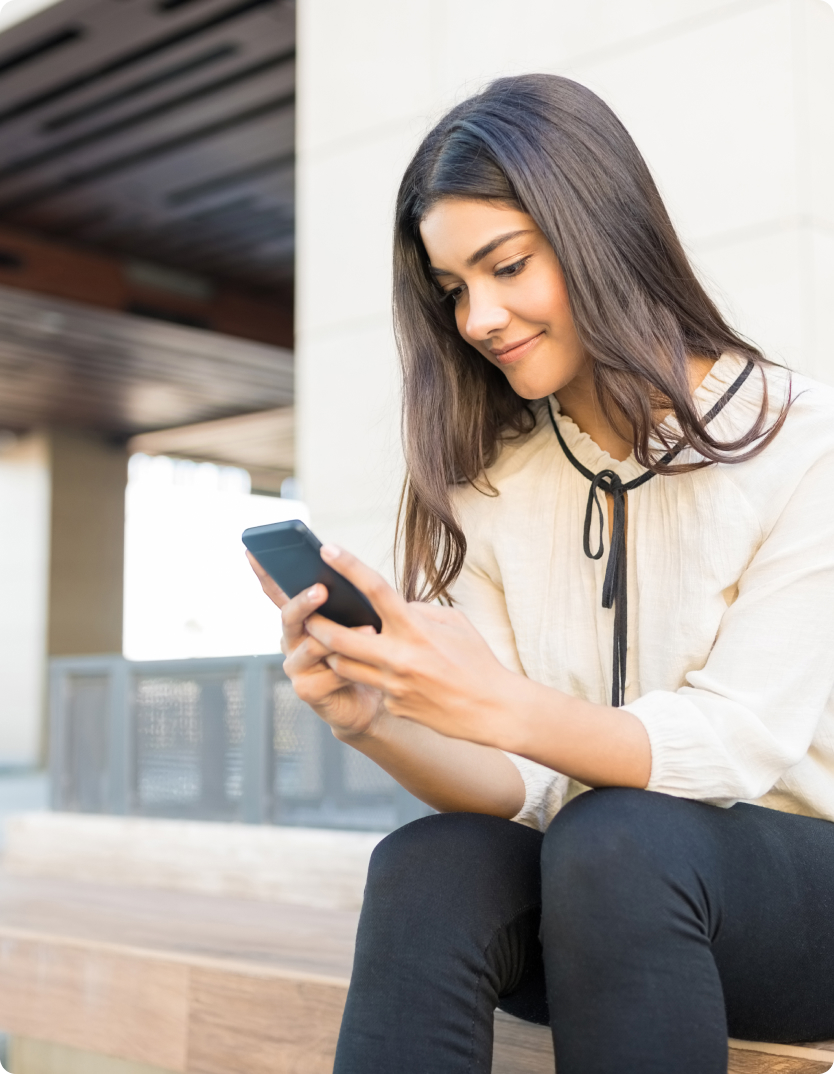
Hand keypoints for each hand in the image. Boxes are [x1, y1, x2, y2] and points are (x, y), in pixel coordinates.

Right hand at [246, 551, 383, 738]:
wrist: (365, 697)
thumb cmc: (360, 652)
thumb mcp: (352, 621)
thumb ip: (345, 601)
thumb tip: (351, 573)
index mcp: (299, 618)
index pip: (276, 591)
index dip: (263, 572)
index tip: (253, 550)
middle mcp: (291, 639)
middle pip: (289, 616)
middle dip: (303, 602)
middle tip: (321, 589)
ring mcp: (296, 665)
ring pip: (310, 645)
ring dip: (337, 636)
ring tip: (367, 627)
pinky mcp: (307, 689)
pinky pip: (329, 674)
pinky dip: (349, 665)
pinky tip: (366, 658)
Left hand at [302, 545, 517, 748]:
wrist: (492, 710)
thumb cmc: (476, 660)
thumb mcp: (454, 623)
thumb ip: (419, 610)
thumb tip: (395, 606)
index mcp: (415, 628)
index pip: (375, 589)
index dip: (348, 566)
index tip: (327, 549)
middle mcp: (399, 656)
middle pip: (339, 637)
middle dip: (316, 624)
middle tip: (308, 614)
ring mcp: (393, 685)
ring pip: (343, 666)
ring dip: (334, 653)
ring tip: (333, 643)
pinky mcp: (393, 706)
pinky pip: (371, 686)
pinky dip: (372, 677)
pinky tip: (388, 676)